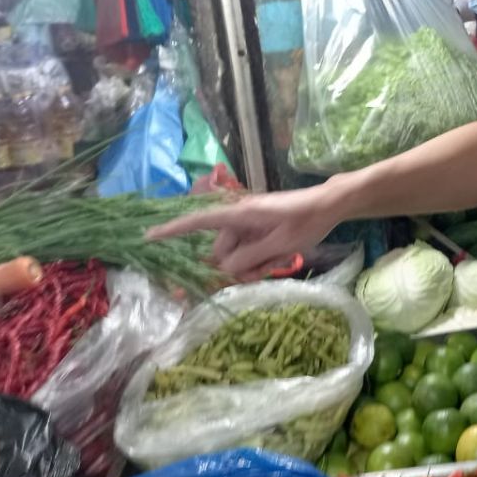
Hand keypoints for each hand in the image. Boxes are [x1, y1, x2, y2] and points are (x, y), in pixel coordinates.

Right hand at [145, 183, 342, 277]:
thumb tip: (224, 268)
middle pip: (220, 252)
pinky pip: (247, 251)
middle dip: (238, 267)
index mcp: (240, 214)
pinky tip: (278, 260)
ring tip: (278, 262)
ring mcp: (248, 225)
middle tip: (265, 271)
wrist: (330, 206)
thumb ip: (249, 257)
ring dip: (252, 265)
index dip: (172, 230)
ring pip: (235, 256)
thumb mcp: (280, 243)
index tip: (147, 237)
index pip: (198, 222)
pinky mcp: (258, 230)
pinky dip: (259, 260)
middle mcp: (239, 218)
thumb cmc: (306, 220)